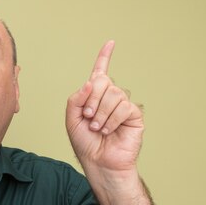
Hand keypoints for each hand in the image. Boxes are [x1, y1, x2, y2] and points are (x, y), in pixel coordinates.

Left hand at [66, 41, 143, 176]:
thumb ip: (76, 98)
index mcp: (94, 97)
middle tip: (88, 116)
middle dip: (92, 99)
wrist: (98, 162)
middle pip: (102, 82)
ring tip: (97, 127)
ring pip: (113, 93)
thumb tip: (91, 81)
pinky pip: (123, 106)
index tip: (110, 42)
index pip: (100, 73)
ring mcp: (122, 105)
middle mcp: (109, 98)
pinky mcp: (133, 115)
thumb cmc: (85, 143)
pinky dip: (112, 119)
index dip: (104, 58)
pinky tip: (108, 130)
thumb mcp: (71, 119)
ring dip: (101, 112)